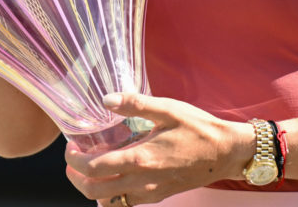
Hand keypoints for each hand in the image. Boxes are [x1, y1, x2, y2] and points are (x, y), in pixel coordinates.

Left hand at [64, 93, 252, 205]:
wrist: (226, 153)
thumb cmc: (198, 129)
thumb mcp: (167, 109)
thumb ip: (134, 104)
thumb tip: (106, 100)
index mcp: (141, 158)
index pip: (94, 168)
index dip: (75, 160)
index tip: (70, 148)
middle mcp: (142, 181)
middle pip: (95, 191)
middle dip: (76, 178)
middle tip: (73, 162)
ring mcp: (151, 192)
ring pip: (110, 201)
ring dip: (93, 188)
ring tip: (90, 168)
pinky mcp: (159, 196)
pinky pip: (128, 203)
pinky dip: (113, 195)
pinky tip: (114, 176)